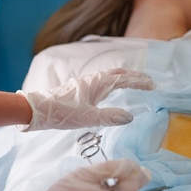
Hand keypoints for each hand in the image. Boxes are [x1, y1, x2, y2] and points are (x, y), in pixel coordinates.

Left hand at [17, 68, 155, 131]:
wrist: (37, 109)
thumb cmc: (62, 113)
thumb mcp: (89, 118)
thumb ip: (110, 117)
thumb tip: (130, 117)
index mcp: (98, 83)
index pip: (124, 79)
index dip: (140, 82)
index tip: (153, 85)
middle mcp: (93, 79)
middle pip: (119, 73)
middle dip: (134, 76)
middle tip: (148, 81)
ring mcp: (86, 83)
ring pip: (110, 76)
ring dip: (124, 77)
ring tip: (134, 83)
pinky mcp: (80, 88)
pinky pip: (103, 80)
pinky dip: (114, 81)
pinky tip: (111, 89)